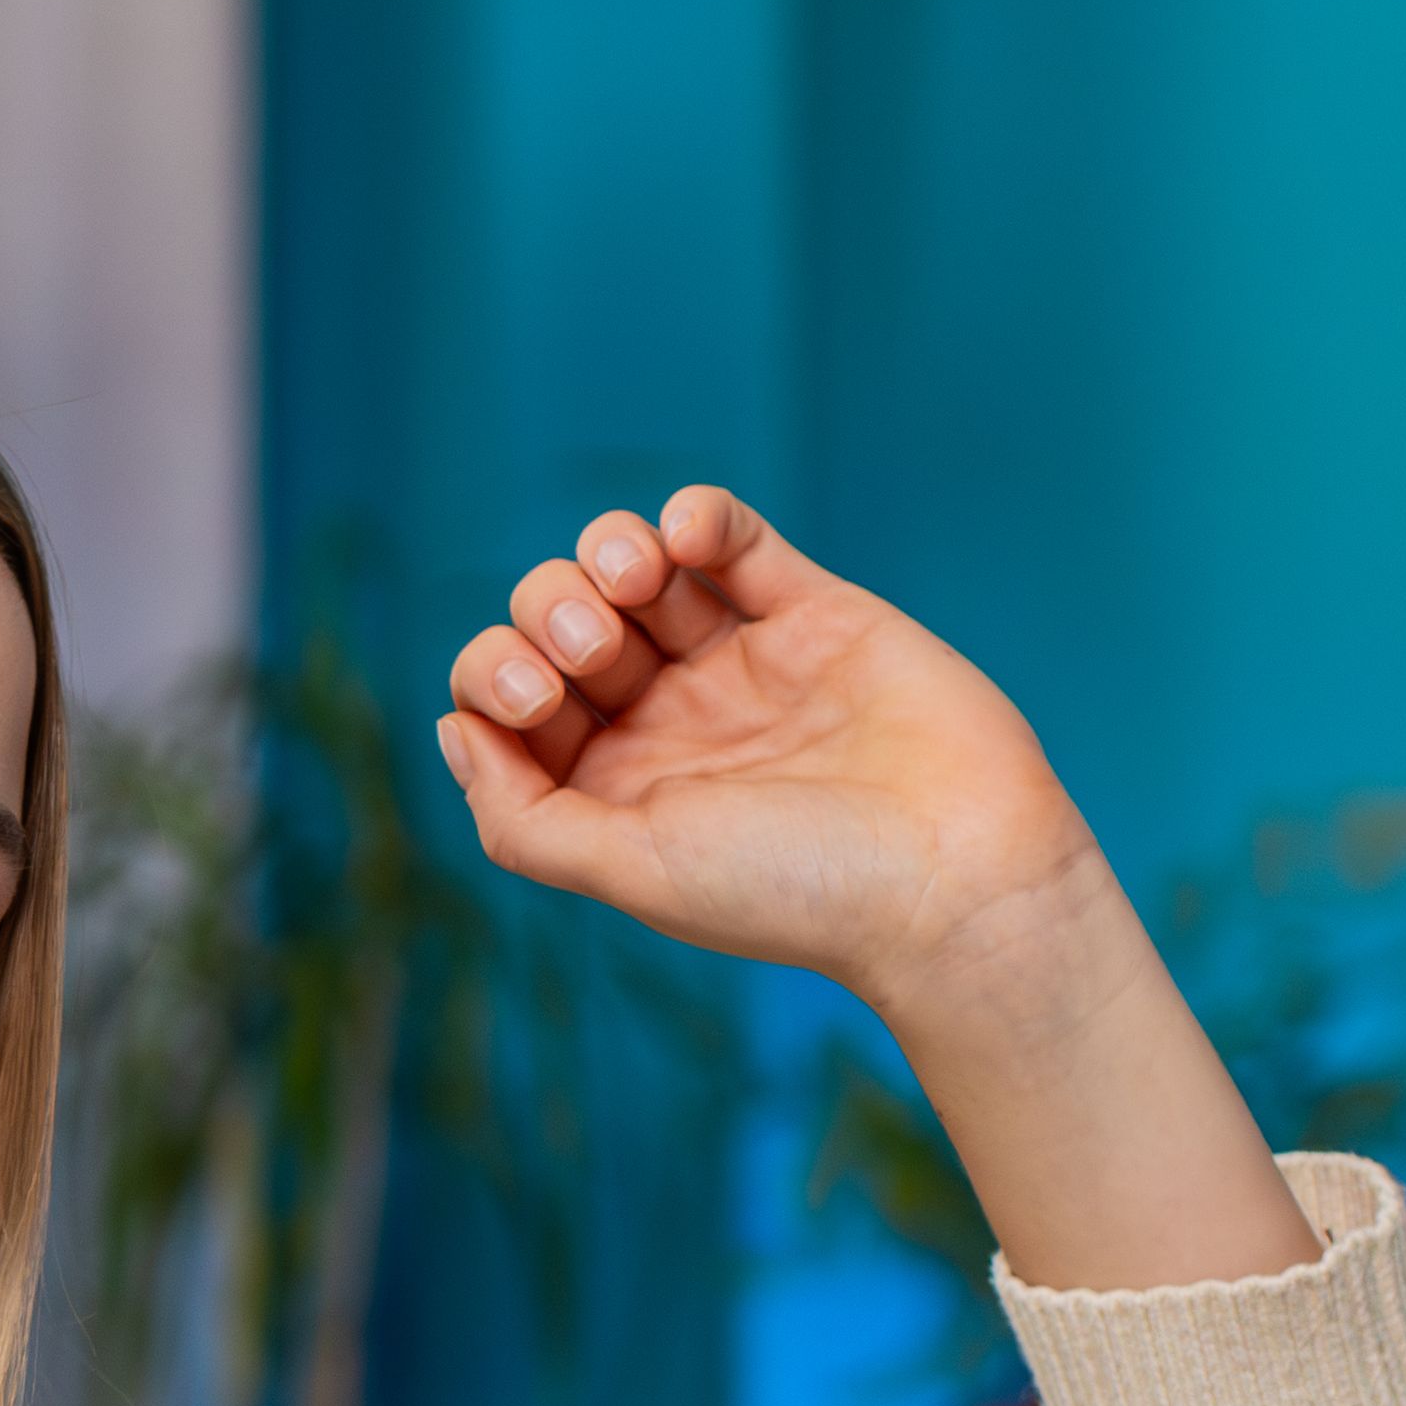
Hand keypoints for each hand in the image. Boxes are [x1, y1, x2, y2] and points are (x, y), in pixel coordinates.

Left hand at [435, 489, 1102, 1007]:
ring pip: (634, 571)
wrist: (954, 874)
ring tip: (637, 583)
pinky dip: (694, 516)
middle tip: (598, 653)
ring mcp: (739, 662)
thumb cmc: (794, 889)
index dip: (494, 676)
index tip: (538, 700)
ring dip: (606, 553)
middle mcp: (666, 721)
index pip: (506, 699)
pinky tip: (684, 538)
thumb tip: (451, 730)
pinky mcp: (813, 612)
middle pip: (558, 623)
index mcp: (610, 786)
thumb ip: (522, 817)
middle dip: (551, 613)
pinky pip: (732, 538)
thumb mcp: (630, 870)